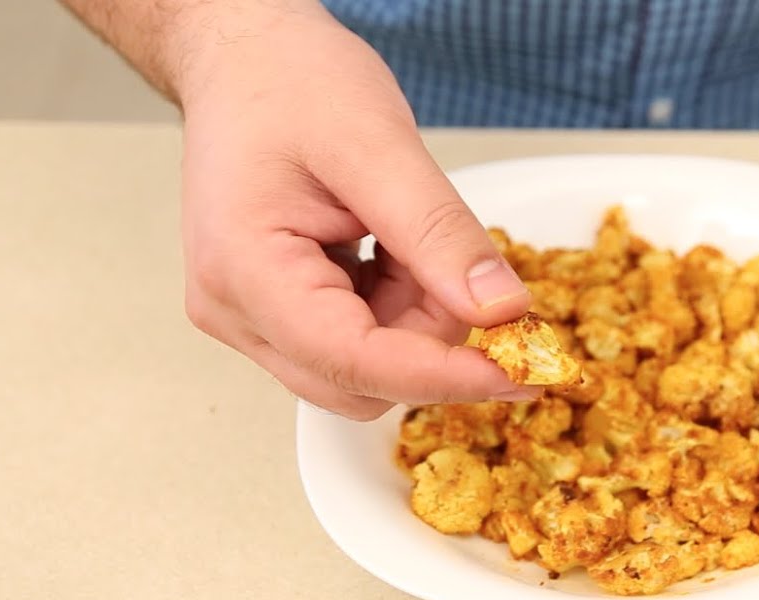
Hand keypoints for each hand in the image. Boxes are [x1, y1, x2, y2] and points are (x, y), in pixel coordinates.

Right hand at [173, 3, 534, 418]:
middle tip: (459, 263)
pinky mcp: (274, 313)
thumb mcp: (379, 145)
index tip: (523, 371)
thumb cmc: (289, 83)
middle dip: (430, 335)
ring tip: (406, 234)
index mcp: (245, 272)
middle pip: (360, 380)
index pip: (355, 362)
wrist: (245, 59)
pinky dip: (397, 306)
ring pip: (364, 369)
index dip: (446, 376)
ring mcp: (250, 317)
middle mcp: (235, 312)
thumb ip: (440, 234)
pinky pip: (356, 343)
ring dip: (414, 316)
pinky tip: (390, 248)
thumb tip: (501, 311)